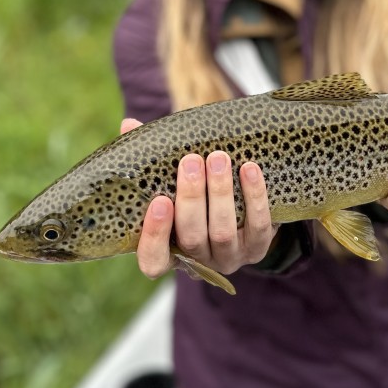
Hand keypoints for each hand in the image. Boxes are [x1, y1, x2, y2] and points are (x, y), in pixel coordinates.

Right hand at [120, 118, 277, 279]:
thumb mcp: (171, 179)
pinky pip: (258, 226)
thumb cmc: (197, 192)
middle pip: (192, 238)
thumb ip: (150, 160)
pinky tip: (249, 168)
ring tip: (218, 158)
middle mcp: (198, 259)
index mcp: (170, 250)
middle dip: (192, 198)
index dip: (154, 236)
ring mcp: (230, 257)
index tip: (159, 201)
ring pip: (223, 232)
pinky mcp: (258, 248)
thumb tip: (128, 126)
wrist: (244, 208)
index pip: (153, 262)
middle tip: (191, 161)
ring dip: (221, 193)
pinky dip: (253, 196)